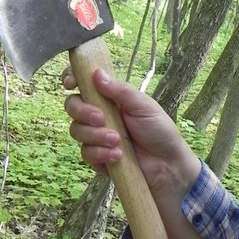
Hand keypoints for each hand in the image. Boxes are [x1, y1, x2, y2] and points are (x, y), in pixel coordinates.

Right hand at [63, 68, 198, 193]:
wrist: (167, 165)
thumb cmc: (159, 131)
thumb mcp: (143, 106)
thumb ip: (120, 90)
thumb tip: (97, 74)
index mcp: (109, 97)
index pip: (83, 83)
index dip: (71, 79)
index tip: (70, 83)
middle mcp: (99, 114)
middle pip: (72, 106)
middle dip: (83, 112)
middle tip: (101, 119)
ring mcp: (96, 136)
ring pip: (76, 130)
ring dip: (95, 136)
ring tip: (117, 141)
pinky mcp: (97, 157)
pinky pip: (86, 153)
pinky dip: (100, 153)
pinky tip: (118, 156)